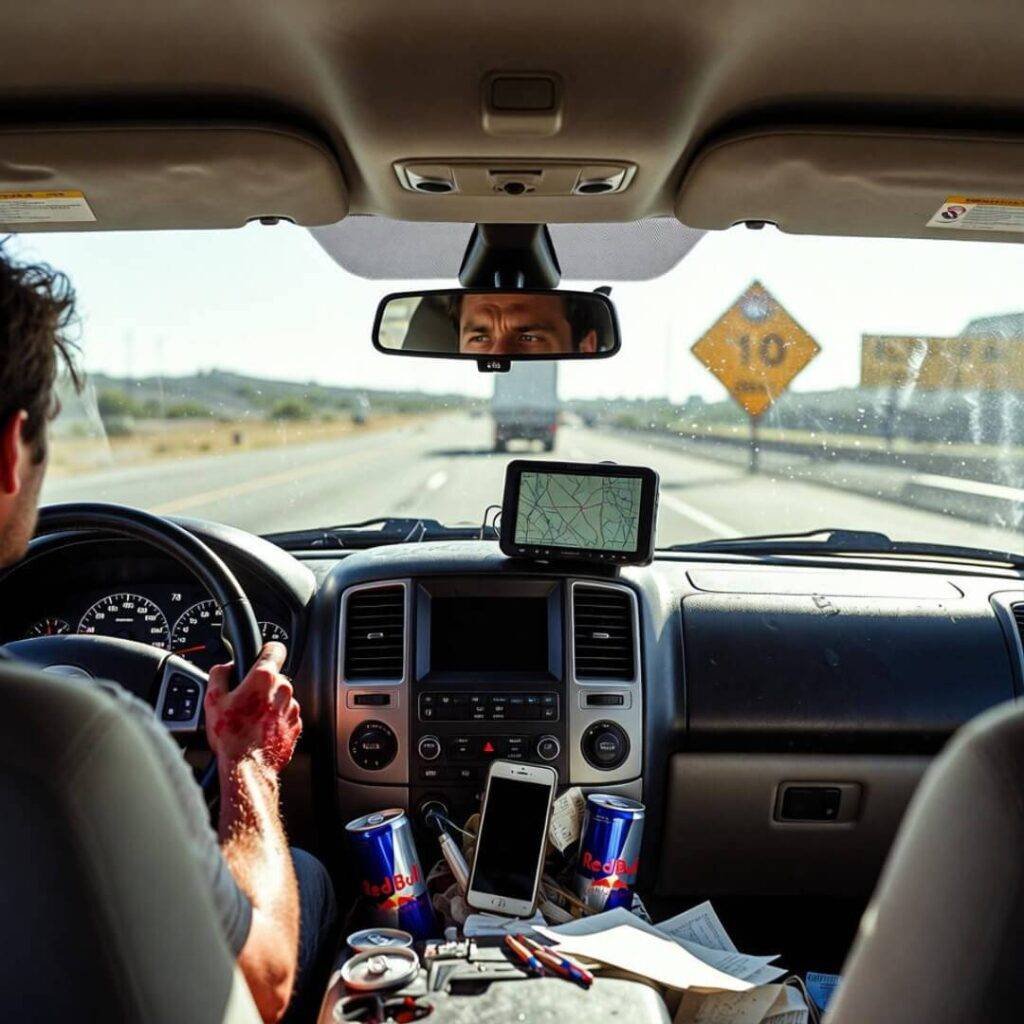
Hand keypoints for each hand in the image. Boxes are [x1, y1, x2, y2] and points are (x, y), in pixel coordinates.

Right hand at [204, 641, 300, 771]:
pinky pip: (285, 715)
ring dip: (268, 704)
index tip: (261, 655)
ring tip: (250, 720)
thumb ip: (219, 673)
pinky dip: (274, 719)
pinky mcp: (296, 724)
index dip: (266, 650)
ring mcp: (292, 708)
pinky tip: (259, 730)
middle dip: (260, 685)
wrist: (247, 767)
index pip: (275, 649)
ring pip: (280, 697)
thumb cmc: (231, 736)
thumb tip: (226, 667)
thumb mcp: (213, 699)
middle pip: (274, 677)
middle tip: (244, 701)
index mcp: (264, 678)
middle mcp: (283, 689)